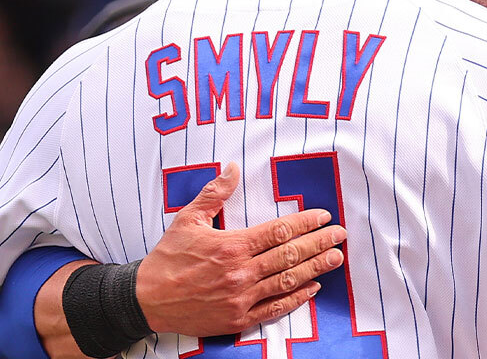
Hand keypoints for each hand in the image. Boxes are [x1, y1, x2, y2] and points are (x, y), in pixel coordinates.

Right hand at [135, 162, 346, 336]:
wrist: (146, 299)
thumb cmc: (168, 257)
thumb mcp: (187, 218)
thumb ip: (214, 193)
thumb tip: (232, 168)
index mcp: (231, 245)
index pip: (279, 231)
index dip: (306, 223)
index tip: (323, 216)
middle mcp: (240, 272)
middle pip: (290, 255)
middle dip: (319, 244)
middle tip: (340, 236)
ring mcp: (241, 298)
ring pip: (287, 281)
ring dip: (315, 269)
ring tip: (335, 259)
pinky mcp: (237, 319)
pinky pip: (274, 308)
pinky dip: (296, 299)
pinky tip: (312, 289)